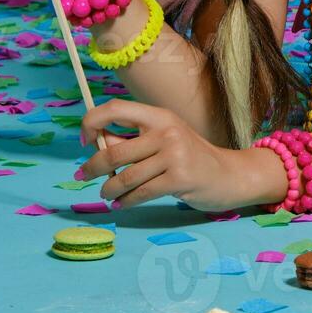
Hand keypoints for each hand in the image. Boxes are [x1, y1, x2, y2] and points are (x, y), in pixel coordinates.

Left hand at [78, 99, 281, 211]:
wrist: (229, 175)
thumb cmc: (190, 158)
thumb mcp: (164, 140)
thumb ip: (132, 140)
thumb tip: (95, 145)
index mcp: (160, 116)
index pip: (116, 108)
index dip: (92, 122)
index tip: (84, 140)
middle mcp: (166, 130)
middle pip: (114, 150)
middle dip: (92, 167)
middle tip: (82, 176)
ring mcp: (174, 154)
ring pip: (125, 176)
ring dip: (108, 190)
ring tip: (106, 195)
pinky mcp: (178, 178)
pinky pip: (140, 193)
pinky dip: (126, 202)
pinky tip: (122, 204)